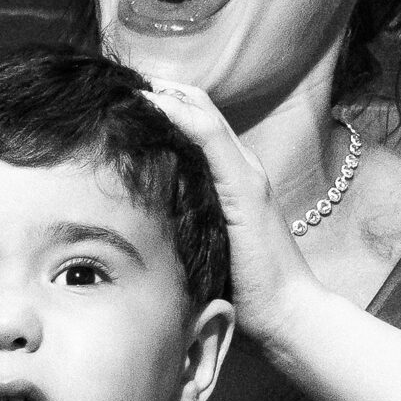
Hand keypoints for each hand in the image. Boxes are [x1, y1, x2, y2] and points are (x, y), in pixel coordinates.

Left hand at [141, 79, 328, 347]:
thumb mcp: (203, 250)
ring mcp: (245, 173)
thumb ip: (181, 227)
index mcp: (230, 179)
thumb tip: (135, 228)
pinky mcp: (245, 186)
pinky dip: (179, 114)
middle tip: (112, 85)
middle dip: (155, 90)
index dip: (159, 105)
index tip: (118, 100)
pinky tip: (149, 104)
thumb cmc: (247, 293)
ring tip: (122, 84)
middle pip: (196, 107)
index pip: (194, 123)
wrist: (288, 315)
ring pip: (202, 112)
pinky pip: (209, 136)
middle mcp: (241, 166)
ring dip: (162, 94)